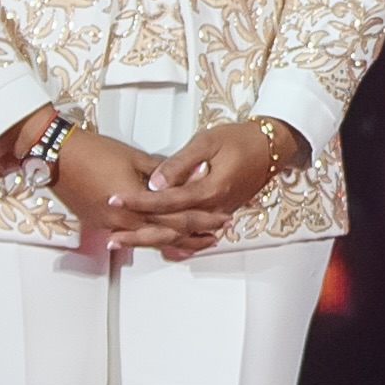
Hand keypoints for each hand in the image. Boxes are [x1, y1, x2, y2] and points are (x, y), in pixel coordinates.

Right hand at [52, 127, 236, 261]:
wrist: (59, 156)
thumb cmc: (94, 152)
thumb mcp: (135, 157)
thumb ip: (166, 171)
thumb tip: (192, 175)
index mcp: (136, 204)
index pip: (178, 218)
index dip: (202, 219)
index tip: (221, 218)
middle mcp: (124, 222)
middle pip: (167, 235)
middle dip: (194, 235)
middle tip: (216, 233)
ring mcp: (110, 226)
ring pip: (150, 240)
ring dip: (175, 242)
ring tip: (197, 240)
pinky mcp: (100, 225)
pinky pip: (132, 237)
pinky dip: (152, 239)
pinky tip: (163, 239)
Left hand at [125, 116, 296, 229]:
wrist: (272, 147)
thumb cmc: (241, 139)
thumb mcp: (207, 141)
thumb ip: (180, 163)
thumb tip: (155, 183)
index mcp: (210, 190)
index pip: (167, 201)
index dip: (139, 201)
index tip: (115, 198)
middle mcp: (214, 209)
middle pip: (171, 229)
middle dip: (139, 233)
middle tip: (112, 236)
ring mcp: (217, 214)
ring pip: (180, 236)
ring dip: (151, 241)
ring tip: (124, 242)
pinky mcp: (218, 214)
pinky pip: (192, 234)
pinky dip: (172, 242)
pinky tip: (156, 245)